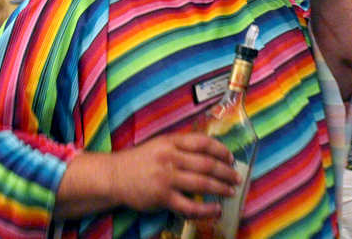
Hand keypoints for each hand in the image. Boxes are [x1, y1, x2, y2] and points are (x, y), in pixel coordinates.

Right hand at [109, 132, 239, 217]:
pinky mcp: (162, 197)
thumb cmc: (140, 160)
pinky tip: (215, 209)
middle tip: (236, 177)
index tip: (230, 157)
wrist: (115, 176)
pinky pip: (189, 206)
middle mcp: (170, 158)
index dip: (220, 150)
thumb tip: (210, 152)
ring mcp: (167, 178)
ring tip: (231, 191)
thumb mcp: (160, 144)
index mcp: (171, 142)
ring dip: (221, 188)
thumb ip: (181, 146)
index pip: (203, 142)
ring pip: (202, 183)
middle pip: (206, 163)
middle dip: (225, 171)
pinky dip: (206, 209)